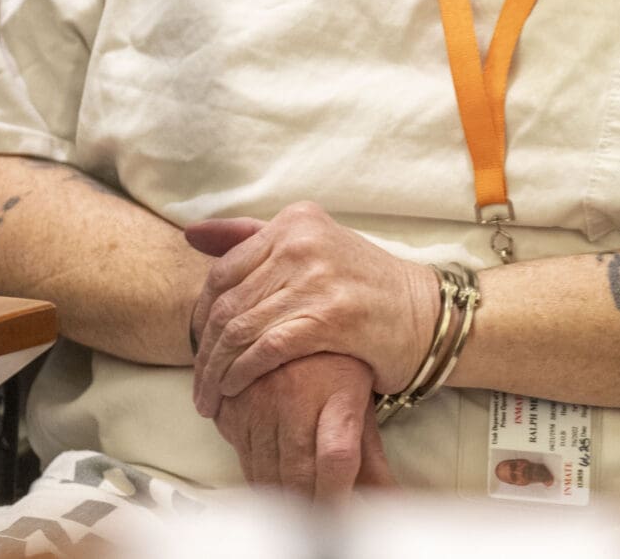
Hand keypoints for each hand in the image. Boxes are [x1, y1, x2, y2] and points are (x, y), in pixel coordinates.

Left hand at [185, 202, 438, 418]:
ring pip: (241, 328)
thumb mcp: (315, 248)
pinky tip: (237, 391)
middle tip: (198, 385)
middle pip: (226, 302)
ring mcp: (318, 276)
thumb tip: (192, 234)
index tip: (195, 349)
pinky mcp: (331, 315)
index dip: (199, 316)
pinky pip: (267, 348)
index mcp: (295, 222)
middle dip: (204, 351)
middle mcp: (302, 241)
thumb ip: (255, 238)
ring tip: (210, 398)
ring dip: (217, 371)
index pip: (223, 270)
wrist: (427, 316)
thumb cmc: (366, 288)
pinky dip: (243, 374)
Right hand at [211, 351, 397, 499]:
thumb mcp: (361, 397)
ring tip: (297, 496)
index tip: (339, 512)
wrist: (288, 311)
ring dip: (280, 494)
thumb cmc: (335, 361)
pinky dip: (255, 472)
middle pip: (297, 475)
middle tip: (319, 511)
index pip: (337, 458)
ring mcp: (259, 399)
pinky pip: (240, 456)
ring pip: (264, 472)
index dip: (336, 496)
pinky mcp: (232, 403)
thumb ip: (371, 454)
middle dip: (309, 505)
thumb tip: (390, 500)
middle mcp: (295, 395)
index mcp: (338, 391)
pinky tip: (271, 470)